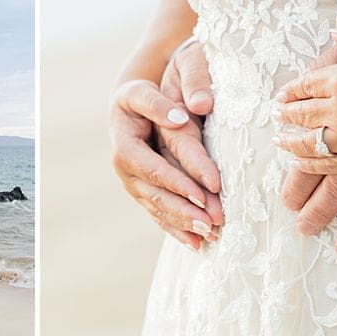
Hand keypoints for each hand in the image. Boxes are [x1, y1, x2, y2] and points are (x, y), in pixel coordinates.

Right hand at [110, 66, 221, 250]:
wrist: (131, 105)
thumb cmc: (145, 93)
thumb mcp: (145, 91)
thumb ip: (160, 103)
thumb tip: (182, 117)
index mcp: (124, 142)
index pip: (153, 167)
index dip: (178, 181)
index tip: (206, 192)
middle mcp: (124, 167)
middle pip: (155, 194)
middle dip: (184, 210)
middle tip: (211, 222)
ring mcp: (132, 182)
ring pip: (157, 208)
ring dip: (182, 223)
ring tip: (210, 234)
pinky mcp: (143, 191)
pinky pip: (158, 214)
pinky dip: (176, 229)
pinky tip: (196, 244)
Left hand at [275, 23, 336, 174]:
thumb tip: (334, 33)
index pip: (303, 86)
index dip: (290, 91)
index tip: (282, 96)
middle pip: (301, 116)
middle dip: (286, 117)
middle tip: (277, 118)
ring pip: (310, 145)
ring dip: (291, 144)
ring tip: (281, 143)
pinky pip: (332, 165)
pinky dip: (313, 164)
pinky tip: (303, 162)